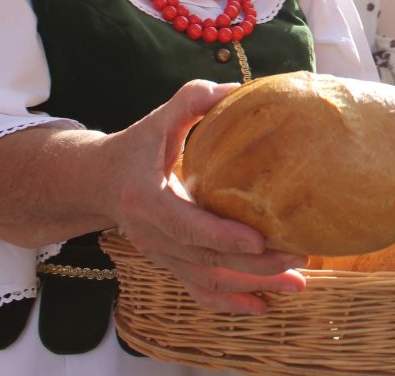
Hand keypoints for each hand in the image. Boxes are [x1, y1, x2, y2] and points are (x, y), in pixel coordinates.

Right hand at [105, 80, 306, 313]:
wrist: (97, 182)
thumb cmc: (135, 147)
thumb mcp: (157, 120)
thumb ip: (191, 101)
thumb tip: (237, 88)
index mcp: (147, 200)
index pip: (186, 226)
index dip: (221, 236)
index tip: (258, 239)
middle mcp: (152, 236)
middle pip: (206, 260)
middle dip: (253, 264)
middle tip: (296, 256)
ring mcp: (161, 255)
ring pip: (208, 280)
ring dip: (252, 285)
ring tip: (296, 283)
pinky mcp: (170, 264)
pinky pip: (200, 290)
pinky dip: (231, 303)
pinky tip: (264, 307)